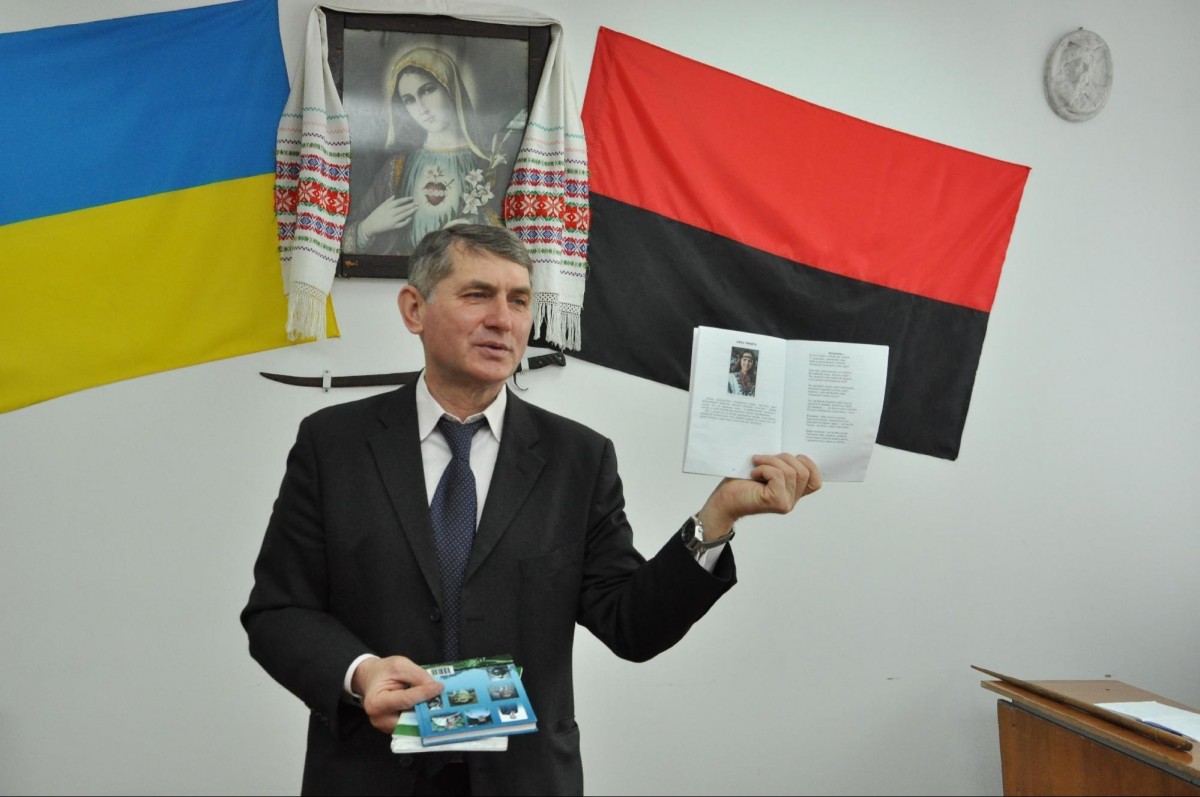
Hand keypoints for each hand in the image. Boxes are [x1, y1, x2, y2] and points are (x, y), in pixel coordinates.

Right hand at [353, 655, 443, 733]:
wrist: (371, 679)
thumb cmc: (383, 671)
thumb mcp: (400, 665)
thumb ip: (418, 676)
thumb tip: (436, 688)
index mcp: (377, 702)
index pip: (406, 700)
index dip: (425, 694)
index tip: (440, 687)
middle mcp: (380, 720)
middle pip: (410, 717)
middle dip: (427, 709)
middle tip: (445, 701)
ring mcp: (386, 727)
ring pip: (413, 724)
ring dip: (426, 714)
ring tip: (439, 704)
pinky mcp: (394, 729)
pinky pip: (411, 724)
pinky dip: (421, 716)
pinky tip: (429, 707)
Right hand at [359, 195, 417, 239]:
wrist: (370, 225)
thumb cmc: (376, 215)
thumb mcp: (381, 206)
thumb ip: (388, 201)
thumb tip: (394, 195)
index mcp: (387, 206)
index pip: (399, 201)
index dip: (406, 199)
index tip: (412, 198)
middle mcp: (390, 212)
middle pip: (403, 208)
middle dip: (411, 205)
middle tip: (417, 203)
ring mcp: (392, 220)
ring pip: (404, 215)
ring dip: (411, 211)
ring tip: (416, 208)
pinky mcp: (393, 226)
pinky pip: (402, 223)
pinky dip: (407, 221)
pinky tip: (410, 218)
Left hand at [697, 453, 821, 539]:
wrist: (723, 501)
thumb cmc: (741, 483)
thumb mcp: (766, 468)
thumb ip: (781, 464)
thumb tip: (789, 443)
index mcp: (792, 492)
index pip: (815, 481)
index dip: (810, 465)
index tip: (794, 455)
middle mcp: (792, 500)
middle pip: (804, 471)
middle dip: (784, 458)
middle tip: (764, 458)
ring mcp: (786, 503)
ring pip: (791, 472)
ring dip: (771, 461)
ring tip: (756, 464)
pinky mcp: (777, 502)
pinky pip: (779, 476)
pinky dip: (765, 469)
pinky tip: (754, 474)